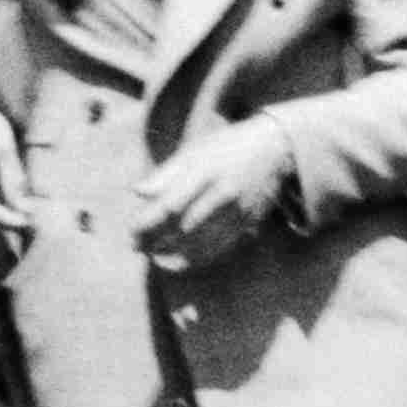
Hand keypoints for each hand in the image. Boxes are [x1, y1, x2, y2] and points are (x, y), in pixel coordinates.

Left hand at [130, 123, 290, 267]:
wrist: (274, 148)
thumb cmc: (226, 147)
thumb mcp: (194, 151)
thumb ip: (165, 174)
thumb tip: (138, 192)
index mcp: (205, 172)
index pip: (171, 205)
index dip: (150, 222)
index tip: (132, 231)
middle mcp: (224, 194)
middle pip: (185, 228)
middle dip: (157, 241)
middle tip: (137, 247)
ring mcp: (240, 211)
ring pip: (204, 241)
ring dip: (175, 253)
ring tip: (153, 256)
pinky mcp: (250, 222)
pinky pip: (222, 246)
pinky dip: (200, 256)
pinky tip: (183, 259)